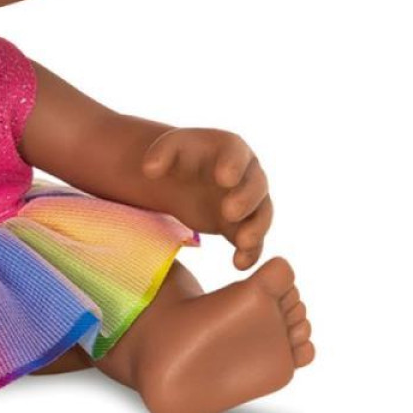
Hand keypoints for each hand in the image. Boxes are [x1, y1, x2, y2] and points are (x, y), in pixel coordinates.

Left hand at [142, 128, 272, 269]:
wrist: (184, 178)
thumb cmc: (179, 157)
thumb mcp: (167, 149)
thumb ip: (159, 155)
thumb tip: (149, 169)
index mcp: (230, 147)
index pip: (237, 153)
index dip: (233, 165)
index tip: (223, 178)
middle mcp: (248, 173)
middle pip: (256, 185)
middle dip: (246, 199)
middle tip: (228, 212)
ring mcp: (250, 200)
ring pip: (262, 214)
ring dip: (256, 228)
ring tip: (242, 242)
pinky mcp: (245, 224)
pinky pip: (255, 240)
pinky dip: (251, 253)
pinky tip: (239, 264)